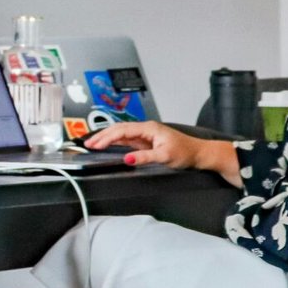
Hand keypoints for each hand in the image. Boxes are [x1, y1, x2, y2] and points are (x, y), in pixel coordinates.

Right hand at [86, 122, 241, 185]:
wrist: (199, 154)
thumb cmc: (185, 153)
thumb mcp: (164, 156)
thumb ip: (144, 157)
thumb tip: (126, 159)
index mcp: (148, 128)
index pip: (122, 131)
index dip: (106, 137)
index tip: (94, 145)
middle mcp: (145, 129)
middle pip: (118, 129)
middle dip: (102, 136)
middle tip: (88, 144)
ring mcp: (145, 134)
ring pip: (121, 133)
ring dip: (107, 138)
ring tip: (93, 144)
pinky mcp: (146, 141)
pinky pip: (127, 139)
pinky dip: (115, 141)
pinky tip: (108, 145)